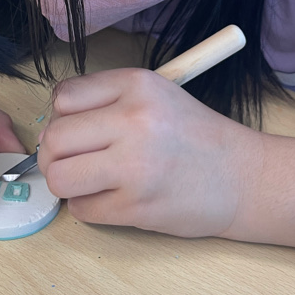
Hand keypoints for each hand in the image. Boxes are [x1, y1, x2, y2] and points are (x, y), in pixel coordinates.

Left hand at [38, 68, 259, 236]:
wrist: (243, 177)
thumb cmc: (194, 136)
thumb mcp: (156, 95)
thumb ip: (106, 101)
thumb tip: (51, 127)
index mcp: (137, 84)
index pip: (63, 97)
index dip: (62, 117)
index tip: (77, 130)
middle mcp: (134, 120)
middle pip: (54, 139)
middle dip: (56, 154)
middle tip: (76, 161)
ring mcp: (134, 166)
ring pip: (59, 176)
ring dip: (67, 183)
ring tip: (90, 181)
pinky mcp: (135, 206)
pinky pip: (81, 209)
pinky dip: (90, 207)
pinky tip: (114, 199)